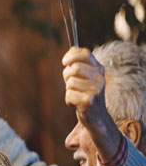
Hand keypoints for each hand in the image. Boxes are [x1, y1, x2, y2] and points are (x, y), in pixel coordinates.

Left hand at [62, 46, 123, 160]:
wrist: (96, 116)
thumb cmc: (86, 94)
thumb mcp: (85, 77)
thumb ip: (79, 63)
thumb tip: (71, 49)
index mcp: (98, 69)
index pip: (85, 53)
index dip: (71, 55)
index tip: (64, 62)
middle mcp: (99, 78)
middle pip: (74, 68)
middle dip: (66, 76)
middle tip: (71, 84)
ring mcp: (96, 90)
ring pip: (69, 83)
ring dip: (68, 90)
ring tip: (76, 95)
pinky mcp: (89, 101)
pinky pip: (68, 95)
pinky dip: (68, 100)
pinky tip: (76, 103)